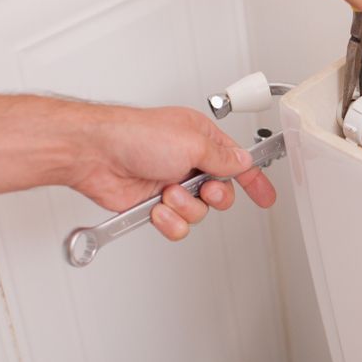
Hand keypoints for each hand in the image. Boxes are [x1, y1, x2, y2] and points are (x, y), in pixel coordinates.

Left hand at [71, 105, 275, 240]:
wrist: (94, 154)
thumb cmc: (134, 135)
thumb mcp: (192, 142)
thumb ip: (224, 157)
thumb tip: (243, 161)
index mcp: (201, 140)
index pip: (238, 162)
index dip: (254, 180)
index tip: (266, 196)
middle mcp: (188, 162)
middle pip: (222, 193)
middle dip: (215, 196)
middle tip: (205, 189)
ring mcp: (171, 184)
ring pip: (199, 212)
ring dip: (185, 206)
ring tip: (168, 193)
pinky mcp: (154, 205)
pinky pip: (177, 226)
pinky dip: (169, 221)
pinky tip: (157, 208)